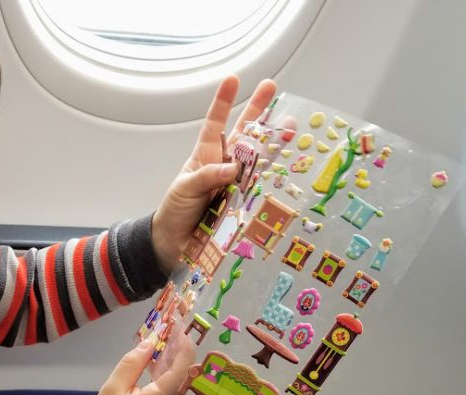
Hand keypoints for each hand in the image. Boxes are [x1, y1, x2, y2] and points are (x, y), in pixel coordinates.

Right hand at [80, 333, 195, 394]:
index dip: (183, 344)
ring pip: (176, 383)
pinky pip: (169, 392)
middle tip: (169, 328)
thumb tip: (150, 342)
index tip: (179, 326)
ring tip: (163, 339)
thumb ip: (132, 363)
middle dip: (176, 349)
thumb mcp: (113, 389)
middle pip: (181, 374)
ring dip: (170, 362)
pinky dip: (164, 376)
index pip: (182, 367)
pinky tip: (156, 362)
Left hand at [150, 76, 277, 273]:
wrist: (174, 245)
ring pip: (259, 159)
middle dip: (259, 111)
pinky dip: (275, 181)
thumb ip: (206, 176)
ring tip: (291, 126)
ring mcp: (238, 185)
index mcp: (207, 158)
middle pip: (245, 134)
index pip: (216, 124)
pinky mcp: (246, 206)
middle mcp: (225, 168)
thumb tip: (232, 168)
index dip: (224, 102)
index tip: (233, 79)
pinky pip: (262, 191)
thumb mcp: (183, 190)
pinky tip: (290, 168)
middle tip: (272, 87)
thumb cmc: (175, 212)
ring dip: (275, 144)